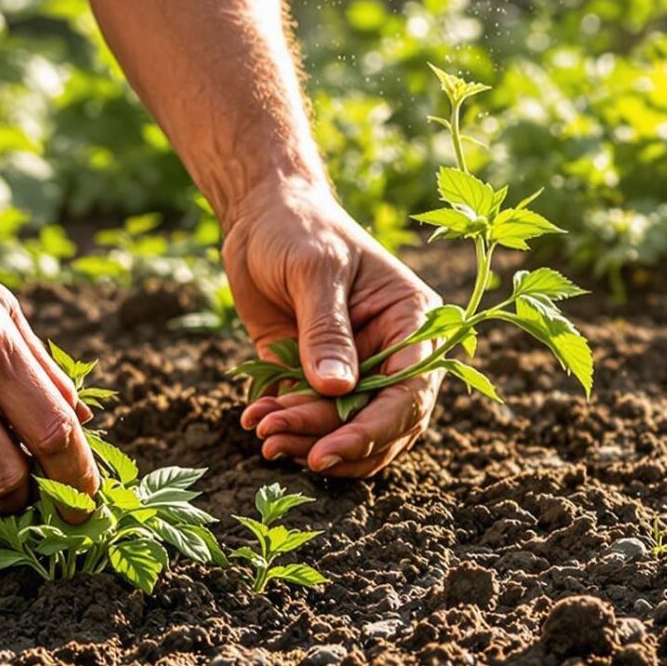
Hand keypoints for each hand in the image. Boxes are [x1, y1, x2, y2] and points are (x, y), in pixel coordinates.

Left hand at [223, 186, 441, 475]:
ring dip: (305, 440)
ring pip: (345, 430)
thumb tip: (338, 390)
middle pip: (381, 424)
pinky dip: (284, 427)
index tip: (328, 448)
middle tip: (277, 440)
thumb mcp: (314, 269)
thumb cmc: (299, 228)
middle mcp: (392, 354)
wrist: (260, 217)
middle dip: (332, 440)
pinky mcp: (315, 379)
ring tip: (262, 430)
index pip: (410, 391)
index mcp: (412, 322)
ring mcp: (355, 371)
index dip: (373, 428)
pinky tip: (254, 417)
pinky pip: (310, 419)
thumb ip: (326, 330)